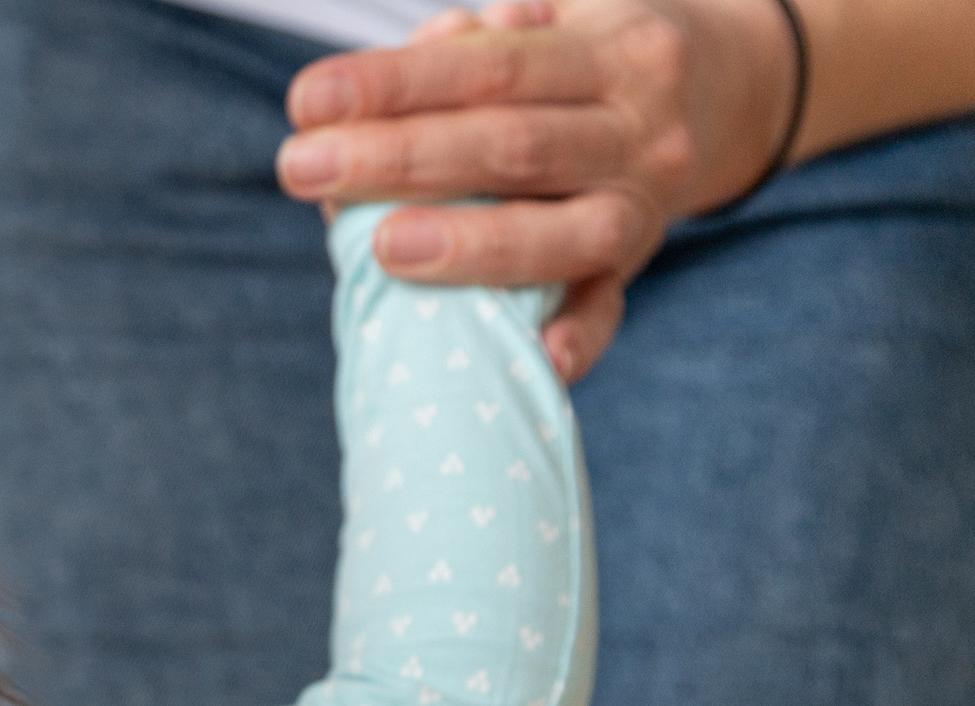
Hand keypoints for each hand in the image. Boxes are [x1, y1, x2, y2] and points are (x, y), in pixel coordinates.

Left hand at [275, 0, 801, 378]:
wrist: (724, 100)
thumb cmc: (581, 71)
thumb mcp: (555, 31)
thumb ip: (483, 45)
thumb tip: (434, 41)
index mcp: (609, 54)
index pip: (490, 65)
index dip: (396, 83)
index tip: (306, 100)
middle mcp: (638, 130)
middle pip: (513, 145)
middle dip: (399, 157)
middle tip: (299, 167)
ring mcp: (644, 208)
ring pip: (565, 232)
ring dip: (470, 243)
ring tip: (380, 248)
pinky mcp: (636, 273)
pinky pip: (608, 311)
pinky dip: (575, 337)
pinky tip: (533, 354)